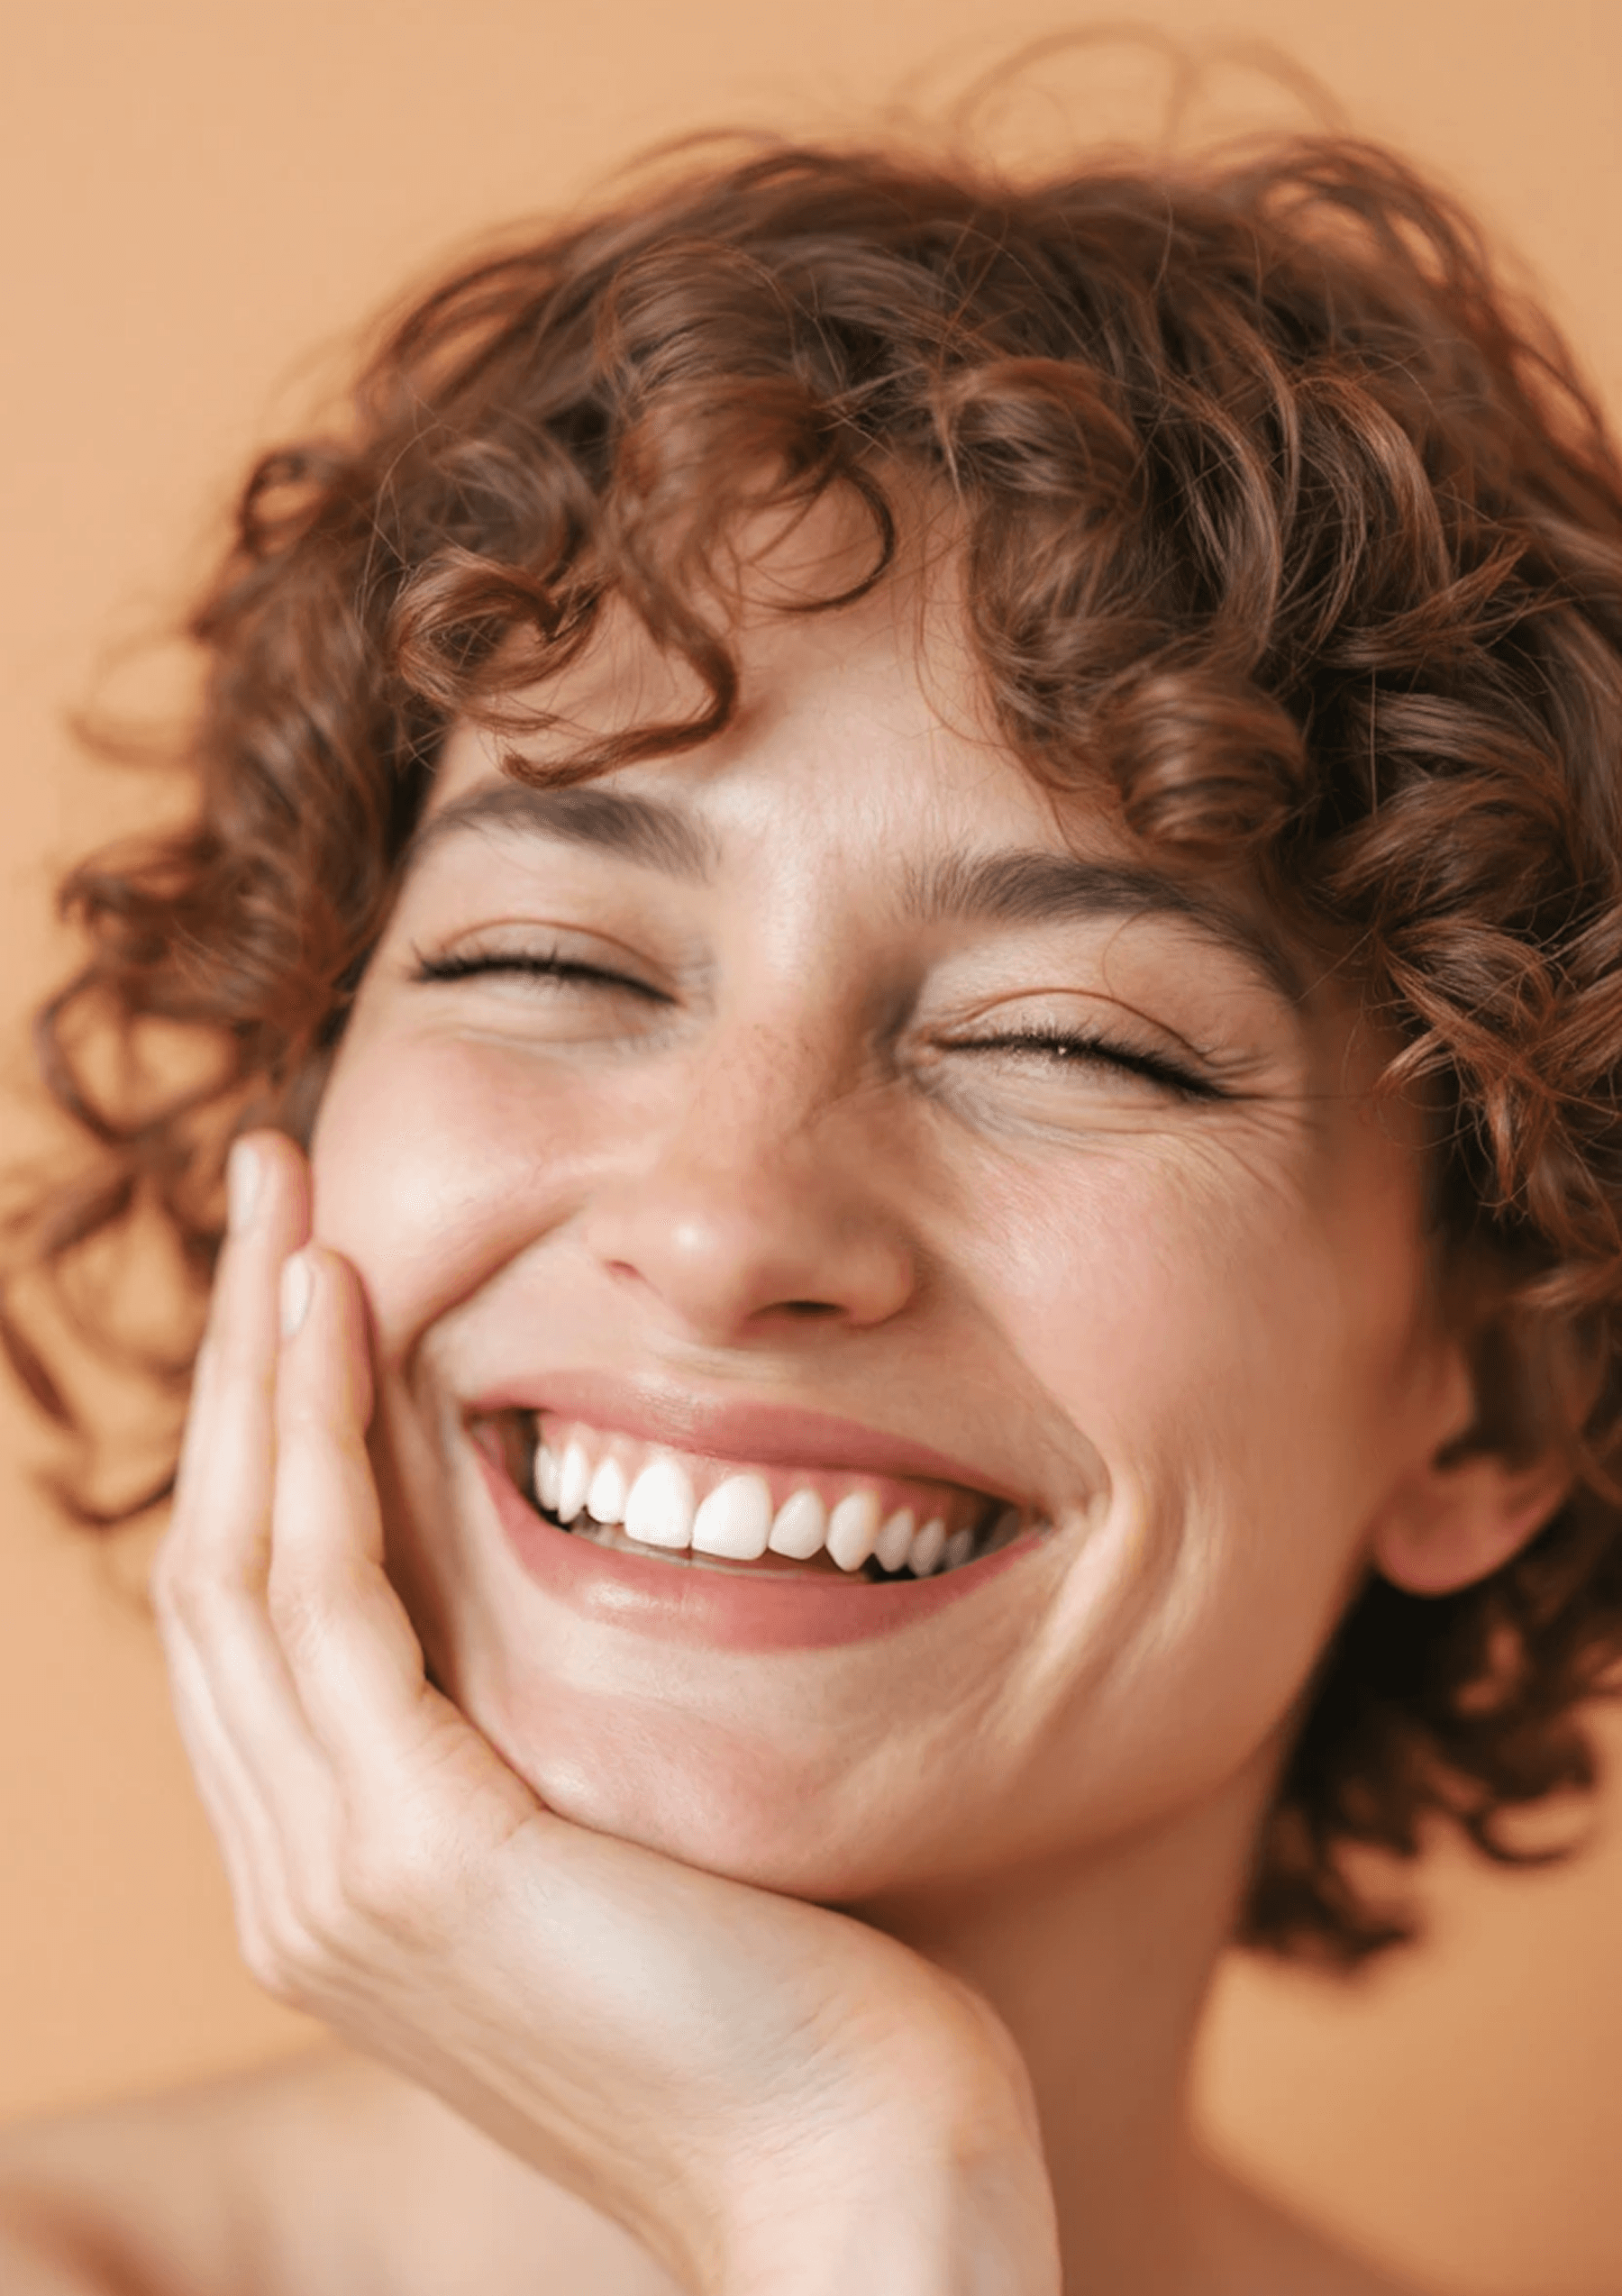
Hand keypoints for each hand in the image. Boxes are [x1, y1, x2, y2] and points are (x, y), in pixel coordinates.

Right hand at [153, 1130, 1060, 2294]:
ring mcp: (333, 1877)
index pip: (270, 1608)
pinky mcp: (409, 1857)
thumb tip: (569, 1570)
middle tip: (267, 1185)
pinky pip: (326, 1594)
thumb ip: (548, 1729)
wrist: (856, 2182)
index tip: (307, 1272)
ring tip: (288, 1199)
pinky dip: (313, 1436)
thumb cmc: (794, 2001)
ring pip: (245, 1560)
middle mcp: (298, 1877)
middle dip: (233, 1363)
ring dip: (254, 1362)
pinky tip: (339, 1304)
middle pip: (221, 1564)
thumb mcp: (629, 1828)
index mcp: (346, 1871)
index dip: (267, 1430)